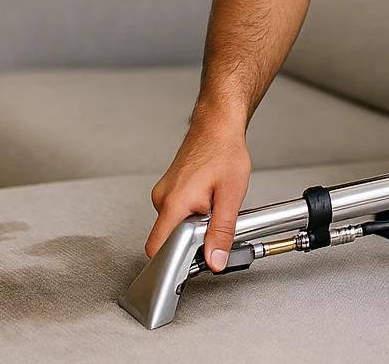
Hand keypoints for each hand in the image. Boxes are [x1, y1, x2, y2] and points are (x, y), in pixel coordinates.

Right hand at [144, 110, 251, 271]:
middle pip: (167, 238)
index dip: (175, 261)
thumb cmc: (224, 152)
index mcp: (173, 203)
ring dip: (193, 224)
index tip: (194, 260)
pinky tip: (206, 199)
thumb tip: (215, 260)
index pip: (157, 248)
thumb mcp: (230, 196)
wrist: (217, 127)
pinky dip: (191, 213)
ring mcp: (162, 193)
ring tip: (212, 204)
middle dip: (191, 240)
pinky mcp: (168, 190)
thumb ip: (222, 232)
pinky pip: (175, 213)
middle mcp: (161, 198)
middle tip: (212, 222)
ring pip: (173, 225)